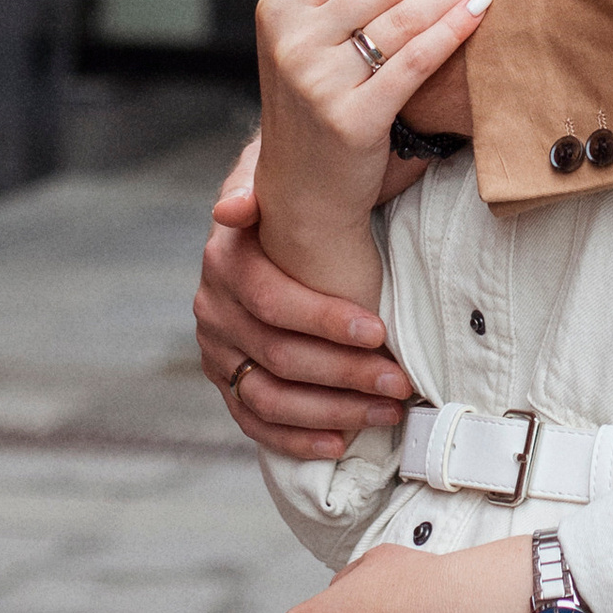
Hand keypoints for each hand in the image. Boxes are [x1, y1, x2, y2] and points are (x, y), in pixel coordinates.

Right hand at [195, 152, 417, 453]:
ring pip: (269, 397)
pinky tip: (340, 442)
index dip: (325, 321)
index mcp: (225, 260)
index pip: (272, 301)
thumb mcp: (277, 170)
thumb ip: (259, 179)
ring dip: (332, 411)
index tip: (379, 332)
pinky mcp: (228, 381)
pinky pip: (255, 421)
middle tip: (400, 382)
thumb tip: (234, 208)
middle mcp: (213, 309)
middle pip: (278, 355)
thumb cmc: (291, 198)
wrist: (274, 222)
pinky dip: (297, 439)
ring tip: (387, 412)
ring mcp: (217, 350)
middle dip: (345, 373)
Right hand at [254, 0, 498, 298]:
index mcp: (277, 10)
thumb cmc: (320, 103)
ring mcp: (315, 82)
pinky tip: (482, 14)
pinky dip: (454, 29)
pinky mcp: (349, 119)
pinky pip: (415, 60)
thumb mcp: (317, 34)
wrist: (305, 193)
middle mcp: (289, 42)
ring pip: (403, 18)